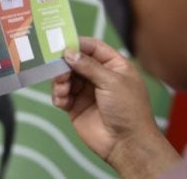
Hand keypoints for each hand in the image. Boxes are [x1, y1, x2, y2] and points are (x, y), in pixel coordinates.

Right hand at [52, 37, 178, 175]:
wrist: (127, 144)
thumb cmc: (129, 110)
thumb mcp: (112, 82)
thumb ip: (89, 66)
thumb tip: (68, 52)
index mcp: (114, 66)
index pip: (93, 48)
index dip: (78, 43)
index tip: (62, 42)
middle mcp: (99, 76)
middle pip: (75, 61)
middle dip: (64, 63)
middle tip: (57, 66)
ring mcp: (86, 91)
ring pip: (65, 77)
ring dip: (60, 80)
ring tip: (62, 87)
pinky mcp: (76, 106)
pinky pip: (61, 95)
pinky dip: (58, 95)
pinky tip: (62, 100)